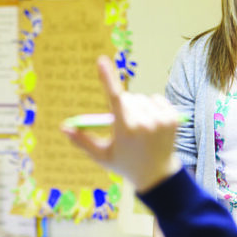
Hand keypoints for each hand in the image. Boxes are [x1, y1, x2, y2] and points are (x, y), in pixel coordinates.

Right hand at [61, 56, 180, 191]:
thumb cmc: (125, 164)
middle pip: (127, 98)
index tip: (101, 60)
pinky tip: (152, 124)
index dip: (107, 78)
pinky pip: (156, 99)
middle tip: (127, 128)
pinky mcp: (173, 118)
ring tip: (140, 128)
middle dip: (123, 107)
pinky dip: (152, 107)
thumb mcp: (102, 156)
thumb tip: (63, 127)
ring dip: (138, 108)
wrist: (158, 175)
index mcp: (125, 130)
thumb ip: (82, 141)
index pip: (114, 98)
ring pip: (142, 98)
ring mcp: (161, 120)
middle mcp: (144, 124)